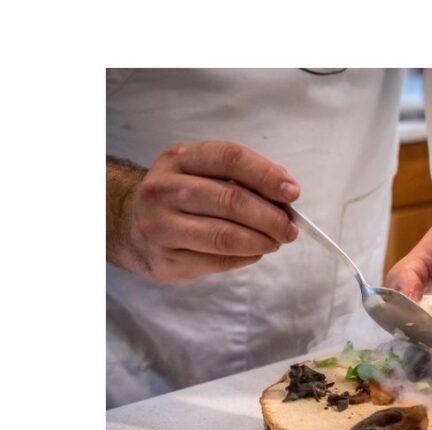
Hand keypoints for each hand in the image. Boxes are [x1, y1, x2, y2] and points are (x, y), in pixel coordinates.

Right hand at [107, 141, 300, 283]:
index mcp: (179, 159)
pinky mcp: (166, 259)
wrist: (131, 227)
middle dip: (271, 217)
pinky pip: (219, 261)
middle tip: (290, 228)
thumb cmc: (181, 198)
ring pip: (226, 236)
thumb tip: (285, 192)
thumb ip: (241, 177)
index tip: (292, 193)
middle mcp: (163, 189)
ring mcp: (160, 226)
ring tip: (276, 241)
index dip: (266, 175)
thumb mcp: (202, 173)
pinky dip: (246, 258)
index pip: (229, 158)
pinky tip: (254, 252)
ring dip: (262, 241)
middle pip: (231, 200)